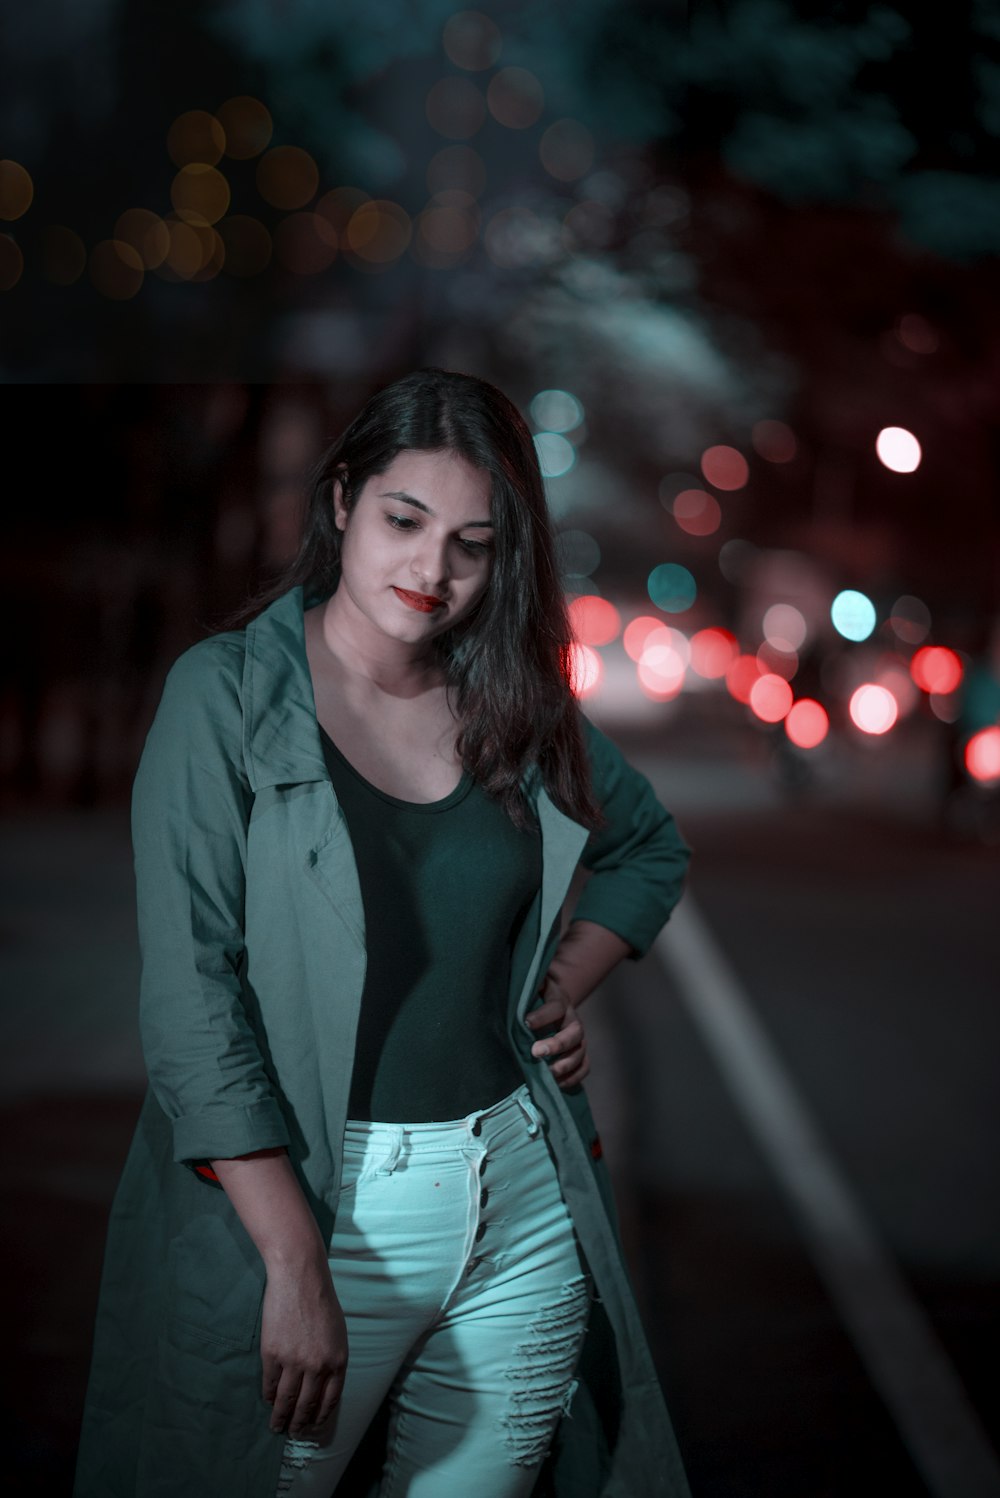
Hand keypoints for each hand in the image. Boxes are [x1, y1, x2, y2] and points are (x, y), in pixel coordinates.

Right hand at [261, 1258, 348, 1437]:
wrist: (300, 1277)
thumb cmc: (321, 1300)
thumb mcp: (337, 1332)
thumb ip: (331, 1358)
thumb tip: (322, 1384)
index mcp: (338, 1360)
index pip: (330, 1400)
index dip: (320, 1416)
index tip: (313, 1425)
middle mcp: (318, 1366)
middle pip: (307, 1404)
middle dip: (299, 1422)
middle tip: (293, 1432)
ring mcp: (294, 1361)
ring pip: (286, 1400)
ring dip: (280, 1417)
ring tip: (276, 1427)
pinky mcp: (273, 1354)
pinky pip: (270, 1383)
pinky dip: (268, 1396)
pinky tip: (267, 1401)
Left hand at [525, 975, 588, 1087]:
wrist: (546, 999)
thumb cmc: (532, 995)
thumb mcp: (529, 986)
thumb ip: (523, 989)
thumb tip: (512, 995)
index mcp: (560, 999)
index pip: (556, 1006)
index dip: (543, 1015)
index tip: (525, 1022)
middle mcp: (572, 1019)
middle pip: (574, 1033)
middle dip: (556, 1044)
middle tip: (536, 1052)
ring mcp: (578, 1037)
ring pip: (580, 1052)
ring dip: (565, 1064)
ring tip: (547, 1073)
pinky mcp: (578, 1052)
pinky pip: (583, 1067)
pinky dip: (573, 1077)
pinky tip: (557, 1083)